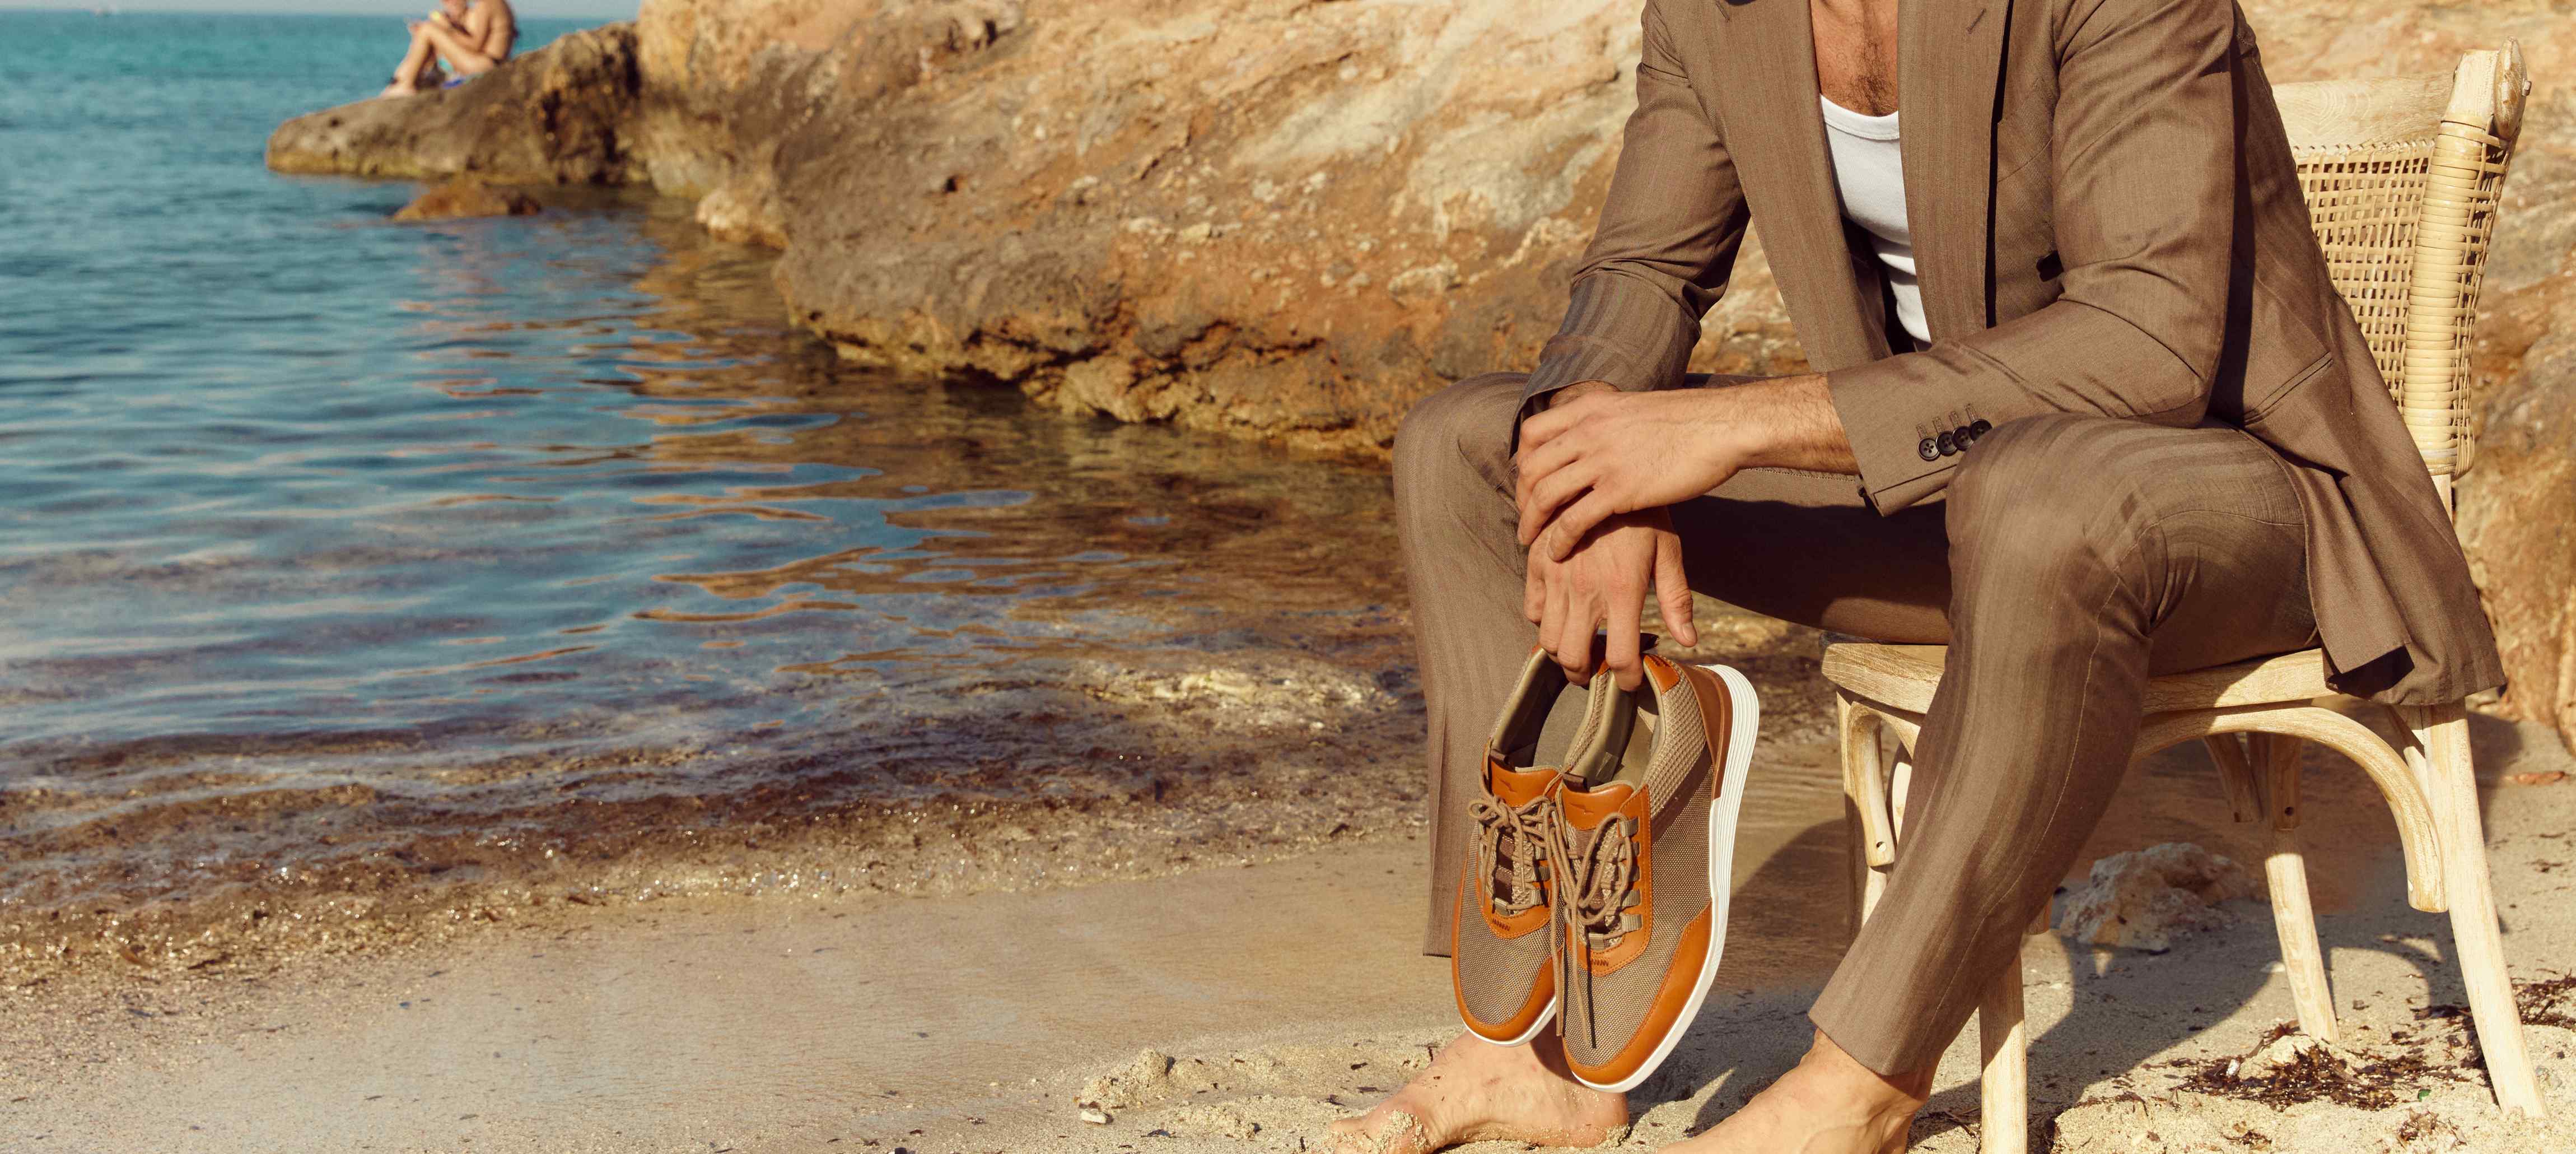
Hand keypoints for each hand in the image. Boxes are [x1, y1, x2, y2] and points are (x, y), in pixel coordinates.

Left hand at [1515, 387, 1748, 562]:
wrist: (1721, 426)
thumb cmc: (1686, 422)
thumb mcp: (1633, 409)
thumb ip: (1606, 421)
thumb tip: (1595, 433)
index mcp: (1590, 407)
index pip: (1532, 432)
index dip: (1522, 461)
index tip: (1528, 483)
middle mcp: (1588, 430)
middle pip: (1532, 467)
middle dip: (1522, 497)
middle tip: (1527, 518)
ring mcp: (1602, 460)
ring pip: (1545, 494)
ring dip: (1531, 523)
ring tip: (1531, 542)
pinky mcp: (1620, 490)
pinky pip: (1573, 519)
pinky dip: (1558, 539)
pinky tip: (1558, 552)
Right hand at [1523, 508, 1697, 689]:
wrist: (1604, 469)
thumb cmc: (1644, 512)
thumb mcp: (1668, 550)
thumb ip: (1677, 598)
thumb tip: (1690, 641)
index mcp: (1623, 591)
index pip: (1620, 657)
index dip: (1626, 679)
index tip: (1630, 681)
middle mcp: (1586, 591)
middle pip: (1575, 658)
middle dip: (1586, 675)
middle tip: (1597, 671)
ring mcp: (1558, 578)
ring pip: (1549, 640)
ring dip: (1564, 653)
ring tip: (1579, 648)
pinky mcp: (1538, 564)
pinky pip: (1533, 609)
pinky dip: (1544, 622)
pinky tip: (1562, 615)